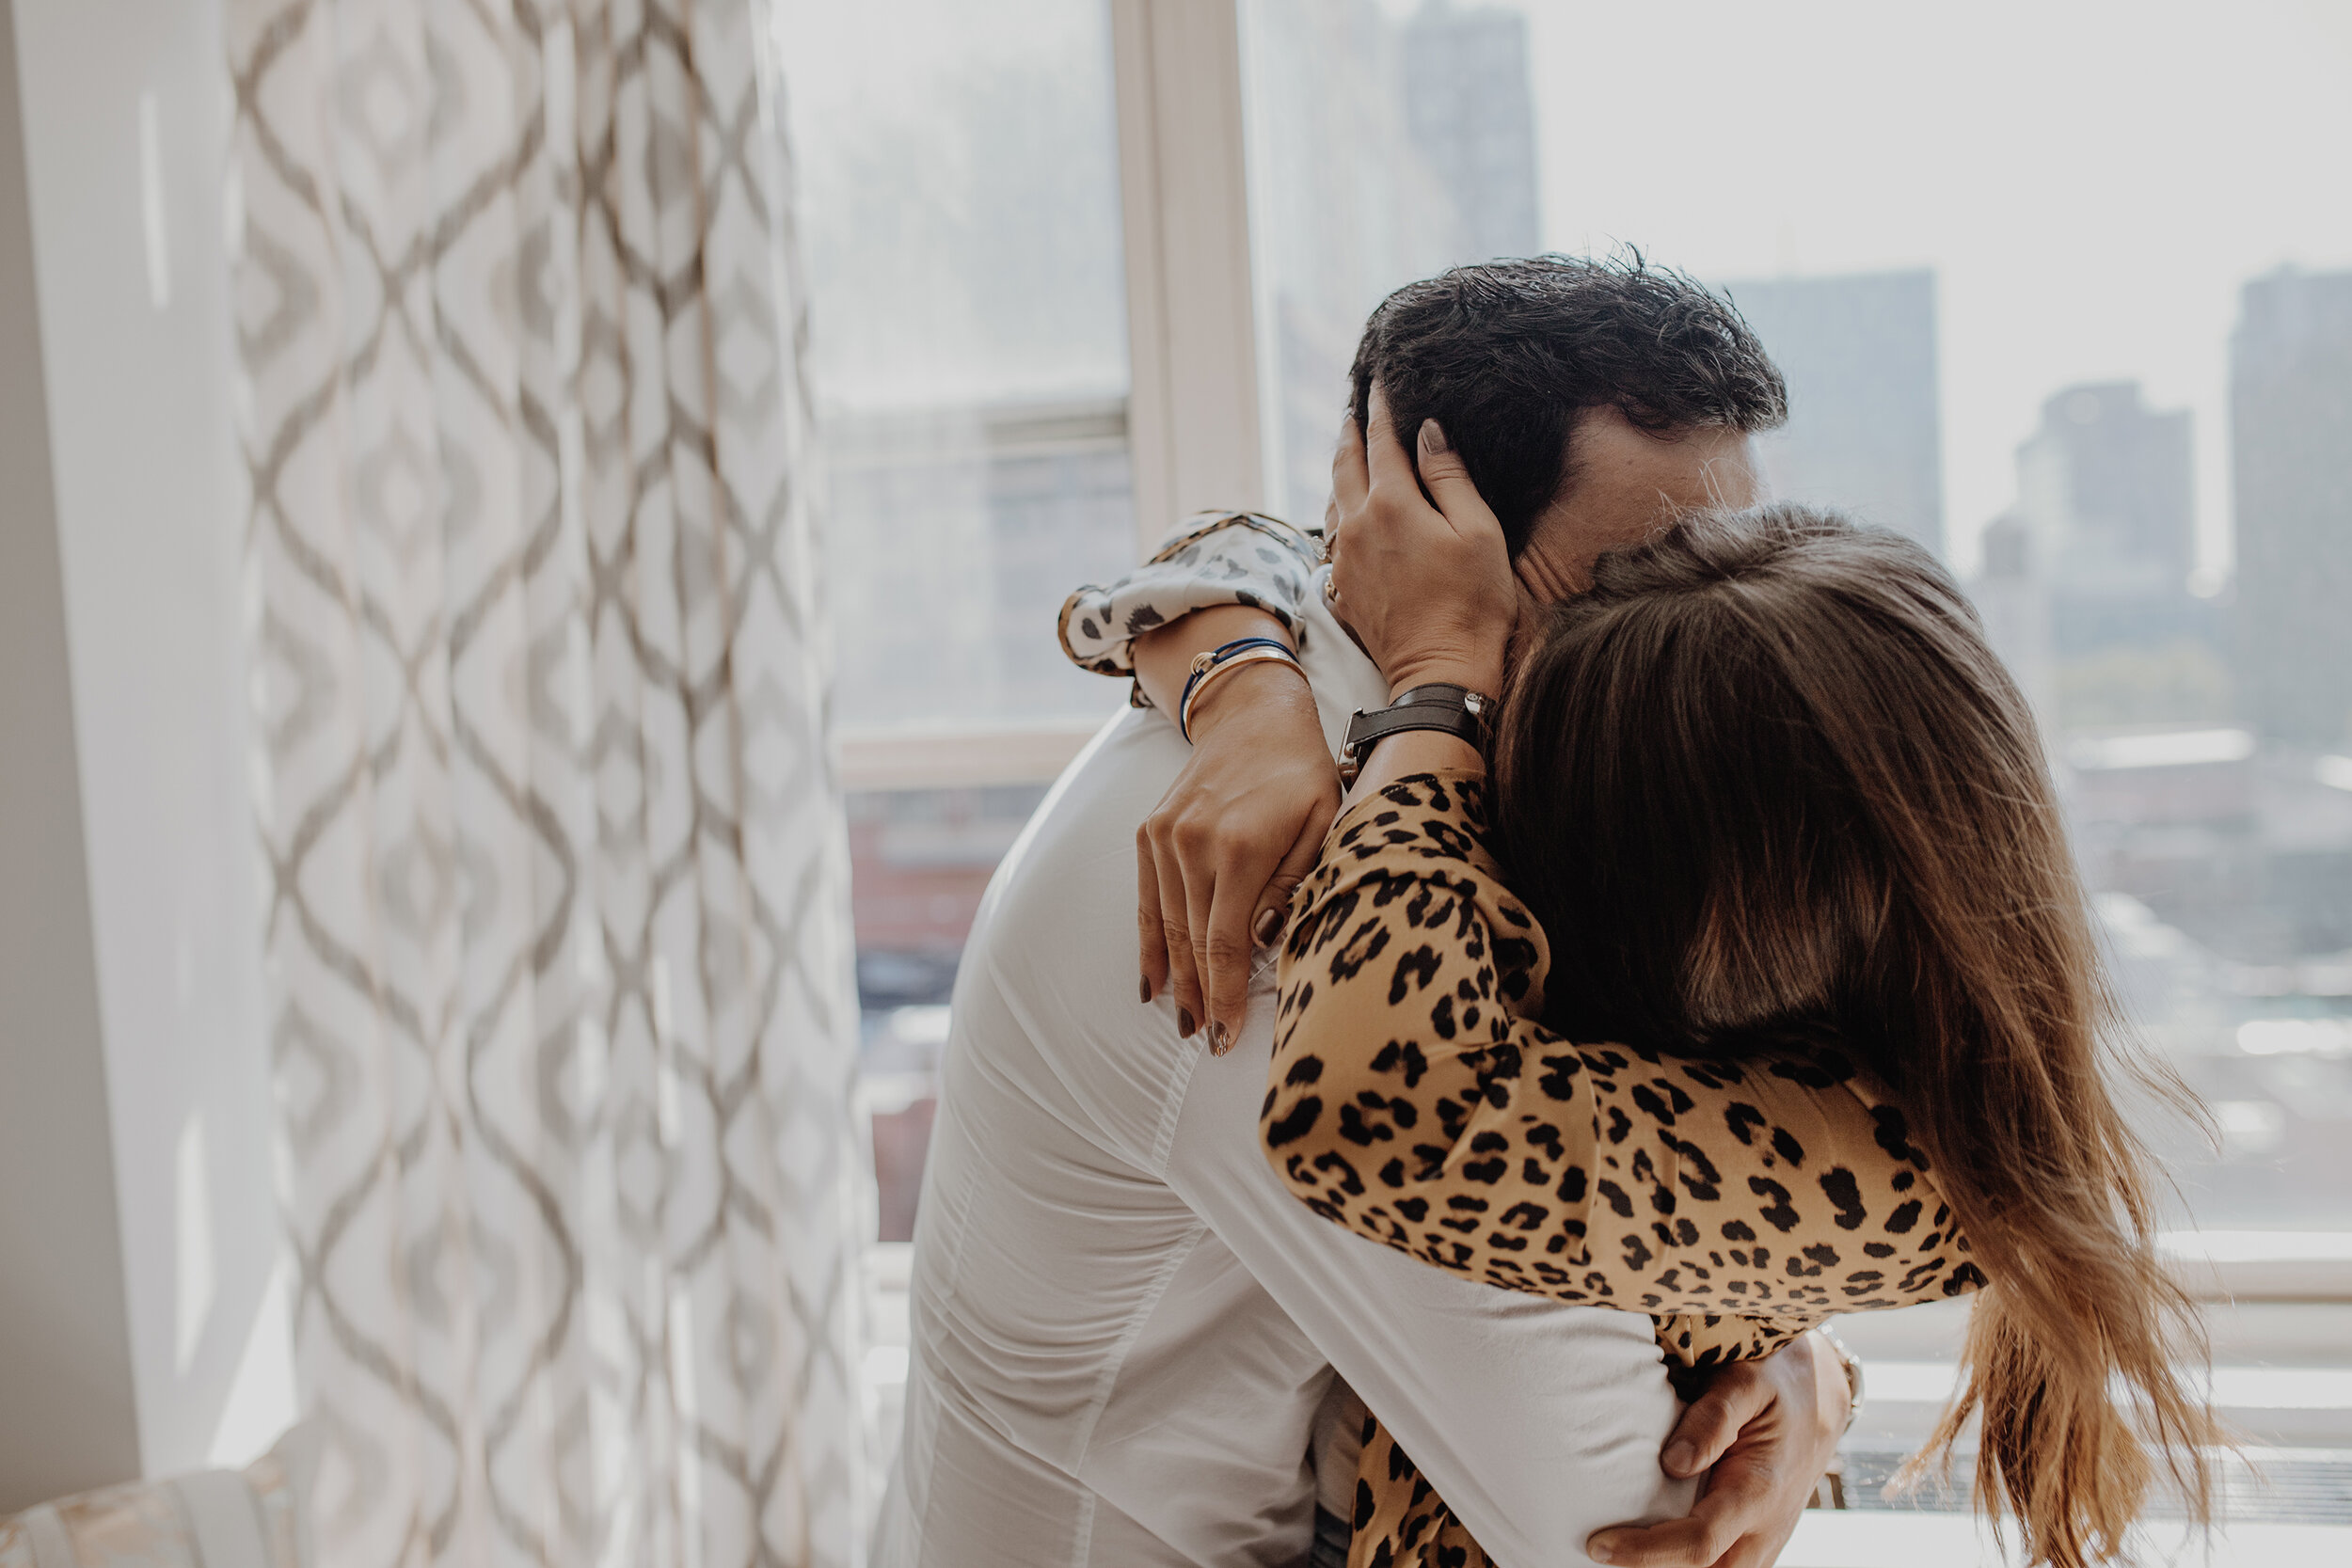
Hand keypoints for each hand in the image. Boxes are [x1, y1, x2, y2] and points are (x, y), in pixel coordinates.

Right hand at [1137, 658, 1339, 1051]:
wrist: (1252, 713)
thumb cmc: (1302, 772)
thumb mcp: (1323, 823)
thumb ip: (1292, 883)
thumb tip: (1261, 942)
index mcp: (1240, 846)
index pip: (1224, 942)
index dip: (1224, 995)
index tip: (1226, 1036)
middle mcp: (1192, 843)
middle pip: (1191, 941)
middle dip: (1199, 997)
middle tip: (1207, 1043)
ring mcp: (1164, 837)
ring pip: (1166, 924)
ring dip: (1173, 977)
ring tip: (1182, 1021)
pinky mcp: (1149, 831)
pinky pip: (1147, 899)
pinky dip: (1149, 941)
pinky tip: (1151, 981)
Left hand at [1326, 387, 1517, 698]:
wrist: (1441, 672)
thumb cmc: (1472, 603)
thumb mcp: (1478, 531)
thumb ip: (1449, 476)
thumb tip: (1427, 432)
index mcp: (1392, 504)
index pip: (1382, 440)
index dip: (1381, 407)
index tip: (1378, 380)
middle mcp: (1357, 525)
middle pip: (1344, 464)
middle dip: (1349, 431)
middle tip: (1353, 407)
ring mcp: (1344, 558)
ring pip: (1332, 498)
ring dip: (1339, 468)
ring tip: (1347, 448)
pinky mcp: (1343, 587)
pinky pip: (1332, 532)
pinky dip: (1337, 507)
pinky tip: (1344, 507)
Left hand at [1588, 1332, 1848, 1567]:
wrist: (1818, 1403)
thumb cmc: (1773, 1385)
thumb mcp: (1745, 1382)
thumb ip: (1712, 1420)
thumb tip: (1673, 1462)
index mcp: (1758, 1491)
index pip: (1699, 1542)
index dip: (1647, 1552)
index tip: (1598, 1544)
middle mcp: (1764, 1530)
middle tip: (1599, 1548)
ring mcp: (1763, 1544)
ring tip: (1616, 1550)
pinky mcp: (1755, 1546)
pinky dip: (1682, 1565)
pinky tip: (1645, 1549)